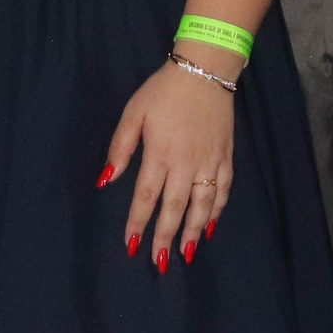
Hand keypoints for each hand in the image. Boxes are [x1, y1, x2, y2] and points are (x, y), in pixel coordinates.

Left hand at [99, 55, 235, 268]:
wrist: (204, 71)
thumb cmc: (162, 91)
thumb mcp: (133, 113)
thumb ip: (120, 148)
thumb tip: (106, 180)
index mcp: (160, 153)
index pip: (146, 196)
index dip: (137, 222)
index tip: (131, 244)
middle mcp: (186, 163)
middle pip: (175, 208)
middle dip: (166, 237)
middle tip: (160, 262)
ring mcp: (209, 161)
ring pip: (202, 204)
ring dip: (194, 231)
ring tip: (186, 253)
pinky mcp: (225, 156)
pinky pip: (223, 189)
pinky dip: (217, 210)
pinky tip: (210, 225)